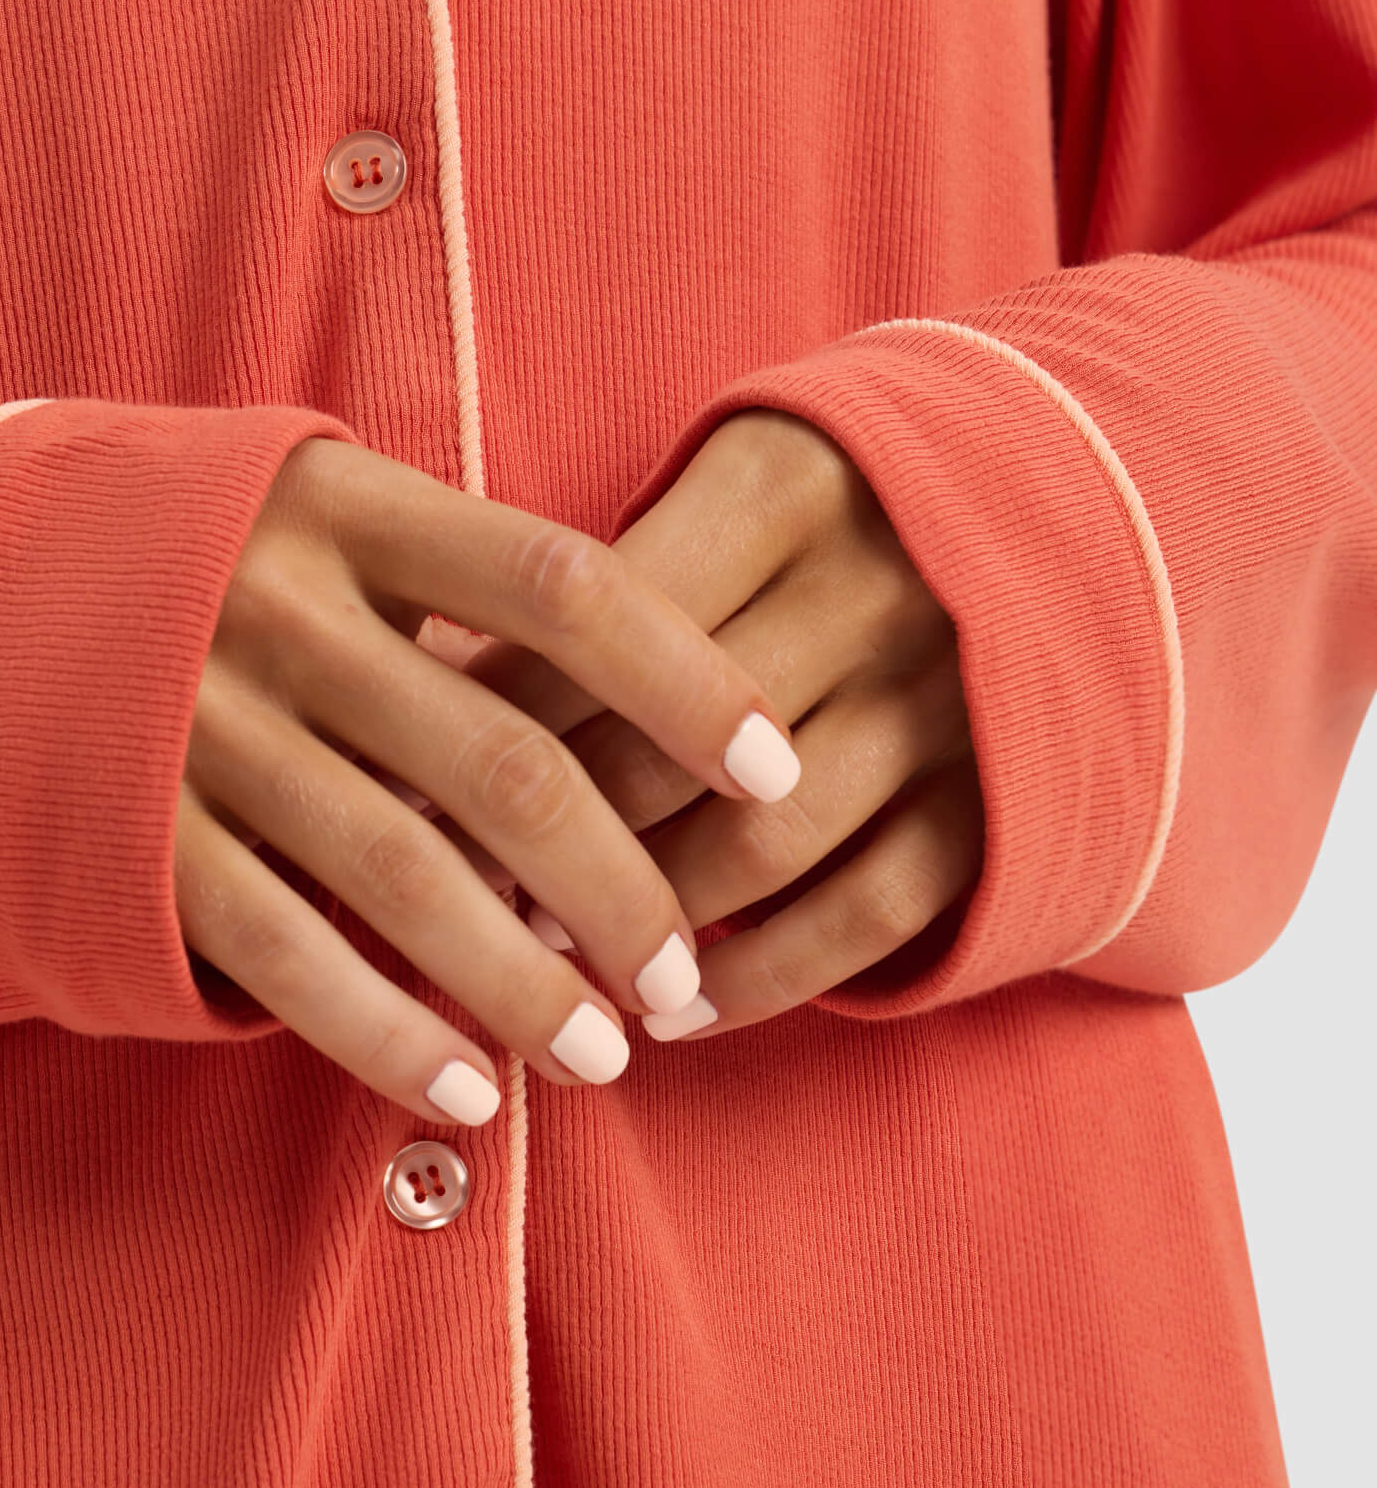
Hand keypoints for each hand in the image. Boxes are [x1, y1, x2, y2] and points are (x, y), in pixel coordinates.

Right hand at [173, 437, 802, 1127]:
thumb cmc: (183, 562)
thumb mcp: (299, 516)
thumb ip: (436, 584)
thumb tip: (625, 701)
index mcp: (342, 507)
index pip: (562, 583)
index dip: (687, 679)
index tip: (780, 768)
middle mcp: (275, 610)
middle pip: (504, 757)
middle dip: (622, 883)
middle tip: (686, 972)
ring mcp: (197, 724)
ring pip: (407, 875)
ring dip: (525, 981)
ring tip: (608, 1052)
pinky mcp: (132, 834)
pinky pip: (286, 953)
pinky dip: (386, 1031)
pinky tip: (466, 1087)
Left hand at [434, 410, 984, 1036]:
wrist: (1078, 499)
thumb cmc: (840, 501)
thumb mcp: (740, 475)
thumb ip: (616, 574)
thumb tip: (435, 690)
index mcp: (784, 489)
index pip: (599, 627)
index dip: (494, 720)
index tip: (410, 785)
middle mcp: (874, 591)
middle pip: (663, 749)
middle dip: (543, 841)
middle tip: (454, 896)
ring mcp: (948, 703)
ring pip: (755, 845)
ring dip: (641, 920)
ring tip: (549, 961)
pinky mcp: (1004, 801)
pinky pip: (865, 912)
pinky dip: (763, 977)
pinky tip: (680, 1012)